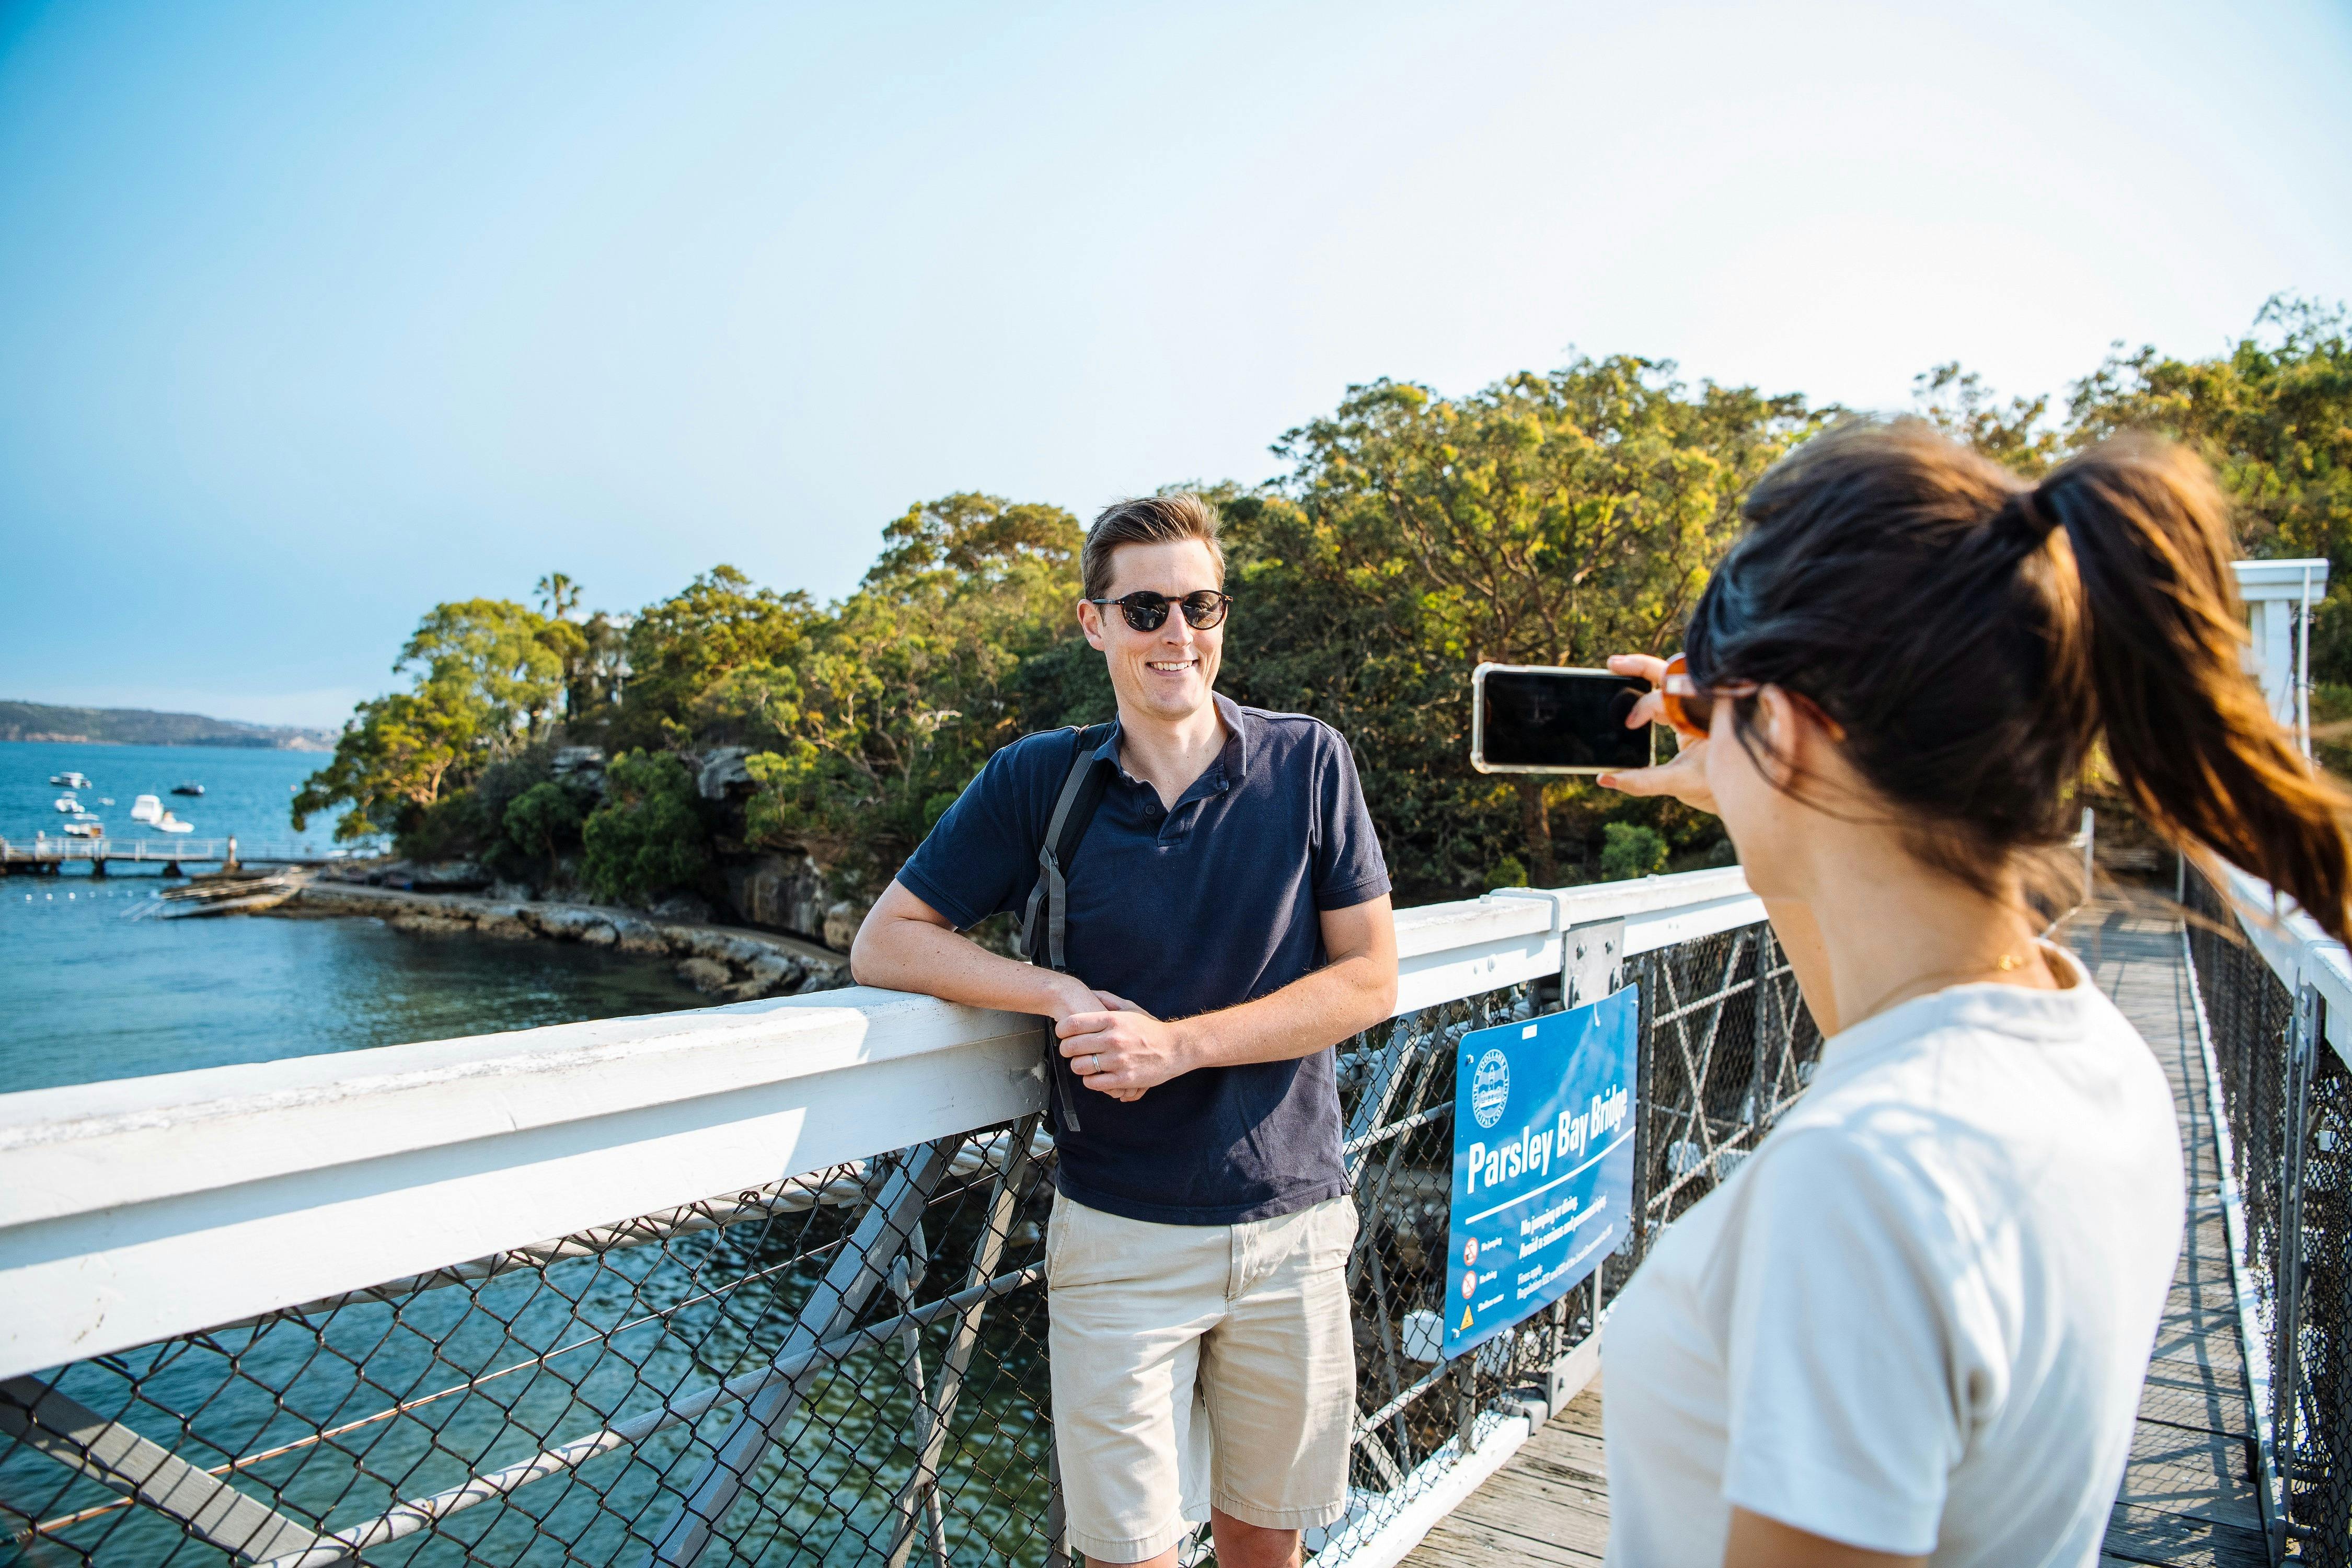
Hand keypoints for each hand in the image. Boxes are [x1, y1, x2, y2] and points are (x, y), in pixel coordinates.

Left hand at [1034, 977, 1147, 1100]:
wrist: (1175, 1048)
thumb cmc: (1150, 1029)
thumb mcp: (1131, 1009)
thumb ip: (1108, 1000)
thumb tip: (1090, 992)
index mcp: (1112, 1020)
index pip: (1073, 1023)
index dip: (1061, 1029)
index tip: (1062, 1033)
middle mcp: (1113, 1039)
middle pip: (1072, 1046)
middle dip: (1066, 1049)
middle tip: (1069, 1050)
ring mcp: (1118, 1060)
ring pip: (1080, 1066)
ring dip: (1077, 1066)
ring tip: (1082, 1063)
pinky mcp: (1124, 1078)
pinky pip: (1093, 1083)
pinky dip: (1089, 1081)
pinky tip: (1094, 1075)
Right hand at [1597, 653, 1717, 814]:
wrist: (1741, 795)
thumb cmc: (1718, 787)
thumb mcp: (1681, 782)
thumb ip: (1643, 781)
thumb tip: (1607, 779)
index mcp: (1707, 713)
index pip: (1669, 698)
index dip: (1644, 707)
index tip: (1629, 724)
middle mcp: (1702, 705)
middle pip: (1670, 674)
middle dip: (1640, 666)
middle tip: (1613, 664)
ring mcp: (1695, 709)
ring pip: (1667, 681)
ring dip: (1642, 673)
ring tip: (1616, 666)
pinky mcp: (1687, 717)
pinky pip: (1666, 697)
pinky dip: (1646, 691)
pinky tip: (1628, 686)